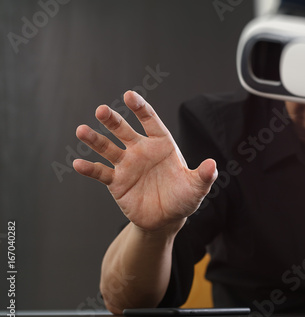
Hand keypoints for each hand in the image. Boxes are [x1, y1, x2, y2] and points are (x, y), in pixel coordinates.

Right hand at [73, 91, 216, 231]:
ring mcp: (127, 165)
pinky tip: (78, 163)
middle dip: (113, 120)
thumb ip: (203, 176)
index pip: (150, 121)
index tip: (130, 95)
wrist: (167, 218)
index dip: (141, 108)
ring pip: (108, 148)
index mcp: (161, 144)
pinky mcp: (117, 182)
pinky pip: (101, 173)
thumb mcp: (196, 188)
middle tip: (101, 110)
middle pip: (124, 130)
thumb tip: (212, 165)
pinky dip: (90, 169)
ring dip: (95, 139)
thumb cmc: (183, 198)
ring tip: (81, 130)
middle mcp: (141, 150)